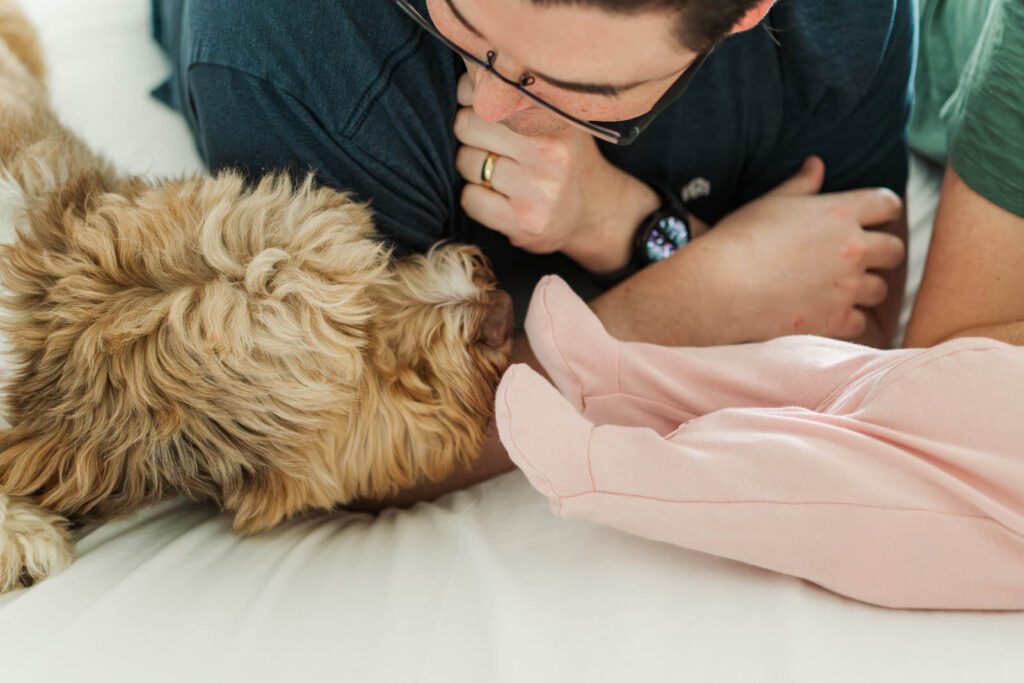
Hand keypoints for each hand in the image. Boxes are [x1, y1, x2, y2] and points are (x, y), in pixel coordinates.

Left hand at [453, 74, 657, 272]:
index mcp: (553, 118)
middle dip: (470, 134)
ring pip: (466, 162)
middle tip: (491, 144)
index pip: (486, 92)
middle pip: (467, 125)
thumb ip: (515, 93)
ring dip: (472, 167)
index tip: (484, 109)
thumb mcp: (551, 117)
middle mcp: (550, 152)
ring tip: (498, 170)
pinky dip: (475, 198)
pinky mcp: (525, 222)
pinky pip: (470, 199)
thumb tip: (468, 59)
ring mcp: (539, 190)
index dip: (473, 100)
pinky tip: (497, 196)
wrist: (594, 210)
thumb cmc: (561, 156)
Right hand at [703, 156, 904, 339]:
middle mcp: (852, 248)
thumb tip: (816, 164)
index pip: (887, 204)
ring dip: (864, 289)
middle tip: (857, 260)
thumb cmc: (739, 240)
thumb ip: (800, 185)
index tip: (871, 221)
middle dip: (881, 254)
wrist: (718, 288)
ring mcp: (847, 287)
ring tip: (838, 290)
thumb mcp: (770, 203)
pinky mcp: (836, 320)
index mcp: (840, 212)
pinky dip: (847, 320)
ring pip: (880, 289)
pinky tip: (826, 315)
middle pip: (894, 250)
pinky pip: (861, 322)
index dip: (883, 211)